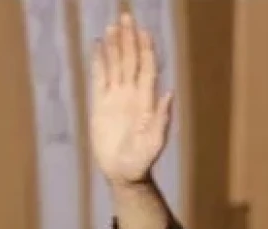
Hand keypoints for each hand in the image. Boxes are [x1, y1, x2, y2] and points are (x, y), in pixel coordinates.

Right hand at [90, 13, 173, 187]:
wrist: (123, 171)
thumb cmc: (142, 159)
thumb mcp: (155, 141)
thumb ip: (162, 118)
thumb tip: (169, 94)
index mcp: (146, 100)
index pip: (146, 68)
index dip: (145, 50)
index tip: (143, 31)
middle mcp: (132, 94)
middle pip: (130, 60)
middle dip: (129, 39)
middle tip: (125, 17)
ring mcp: (116, 97)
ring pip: (115, 65)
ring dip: (114, 46)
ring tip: (111, 27)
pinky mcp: (100, 103)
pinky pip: (99, 77)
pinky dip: (99, 62)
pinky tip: (98, 46)